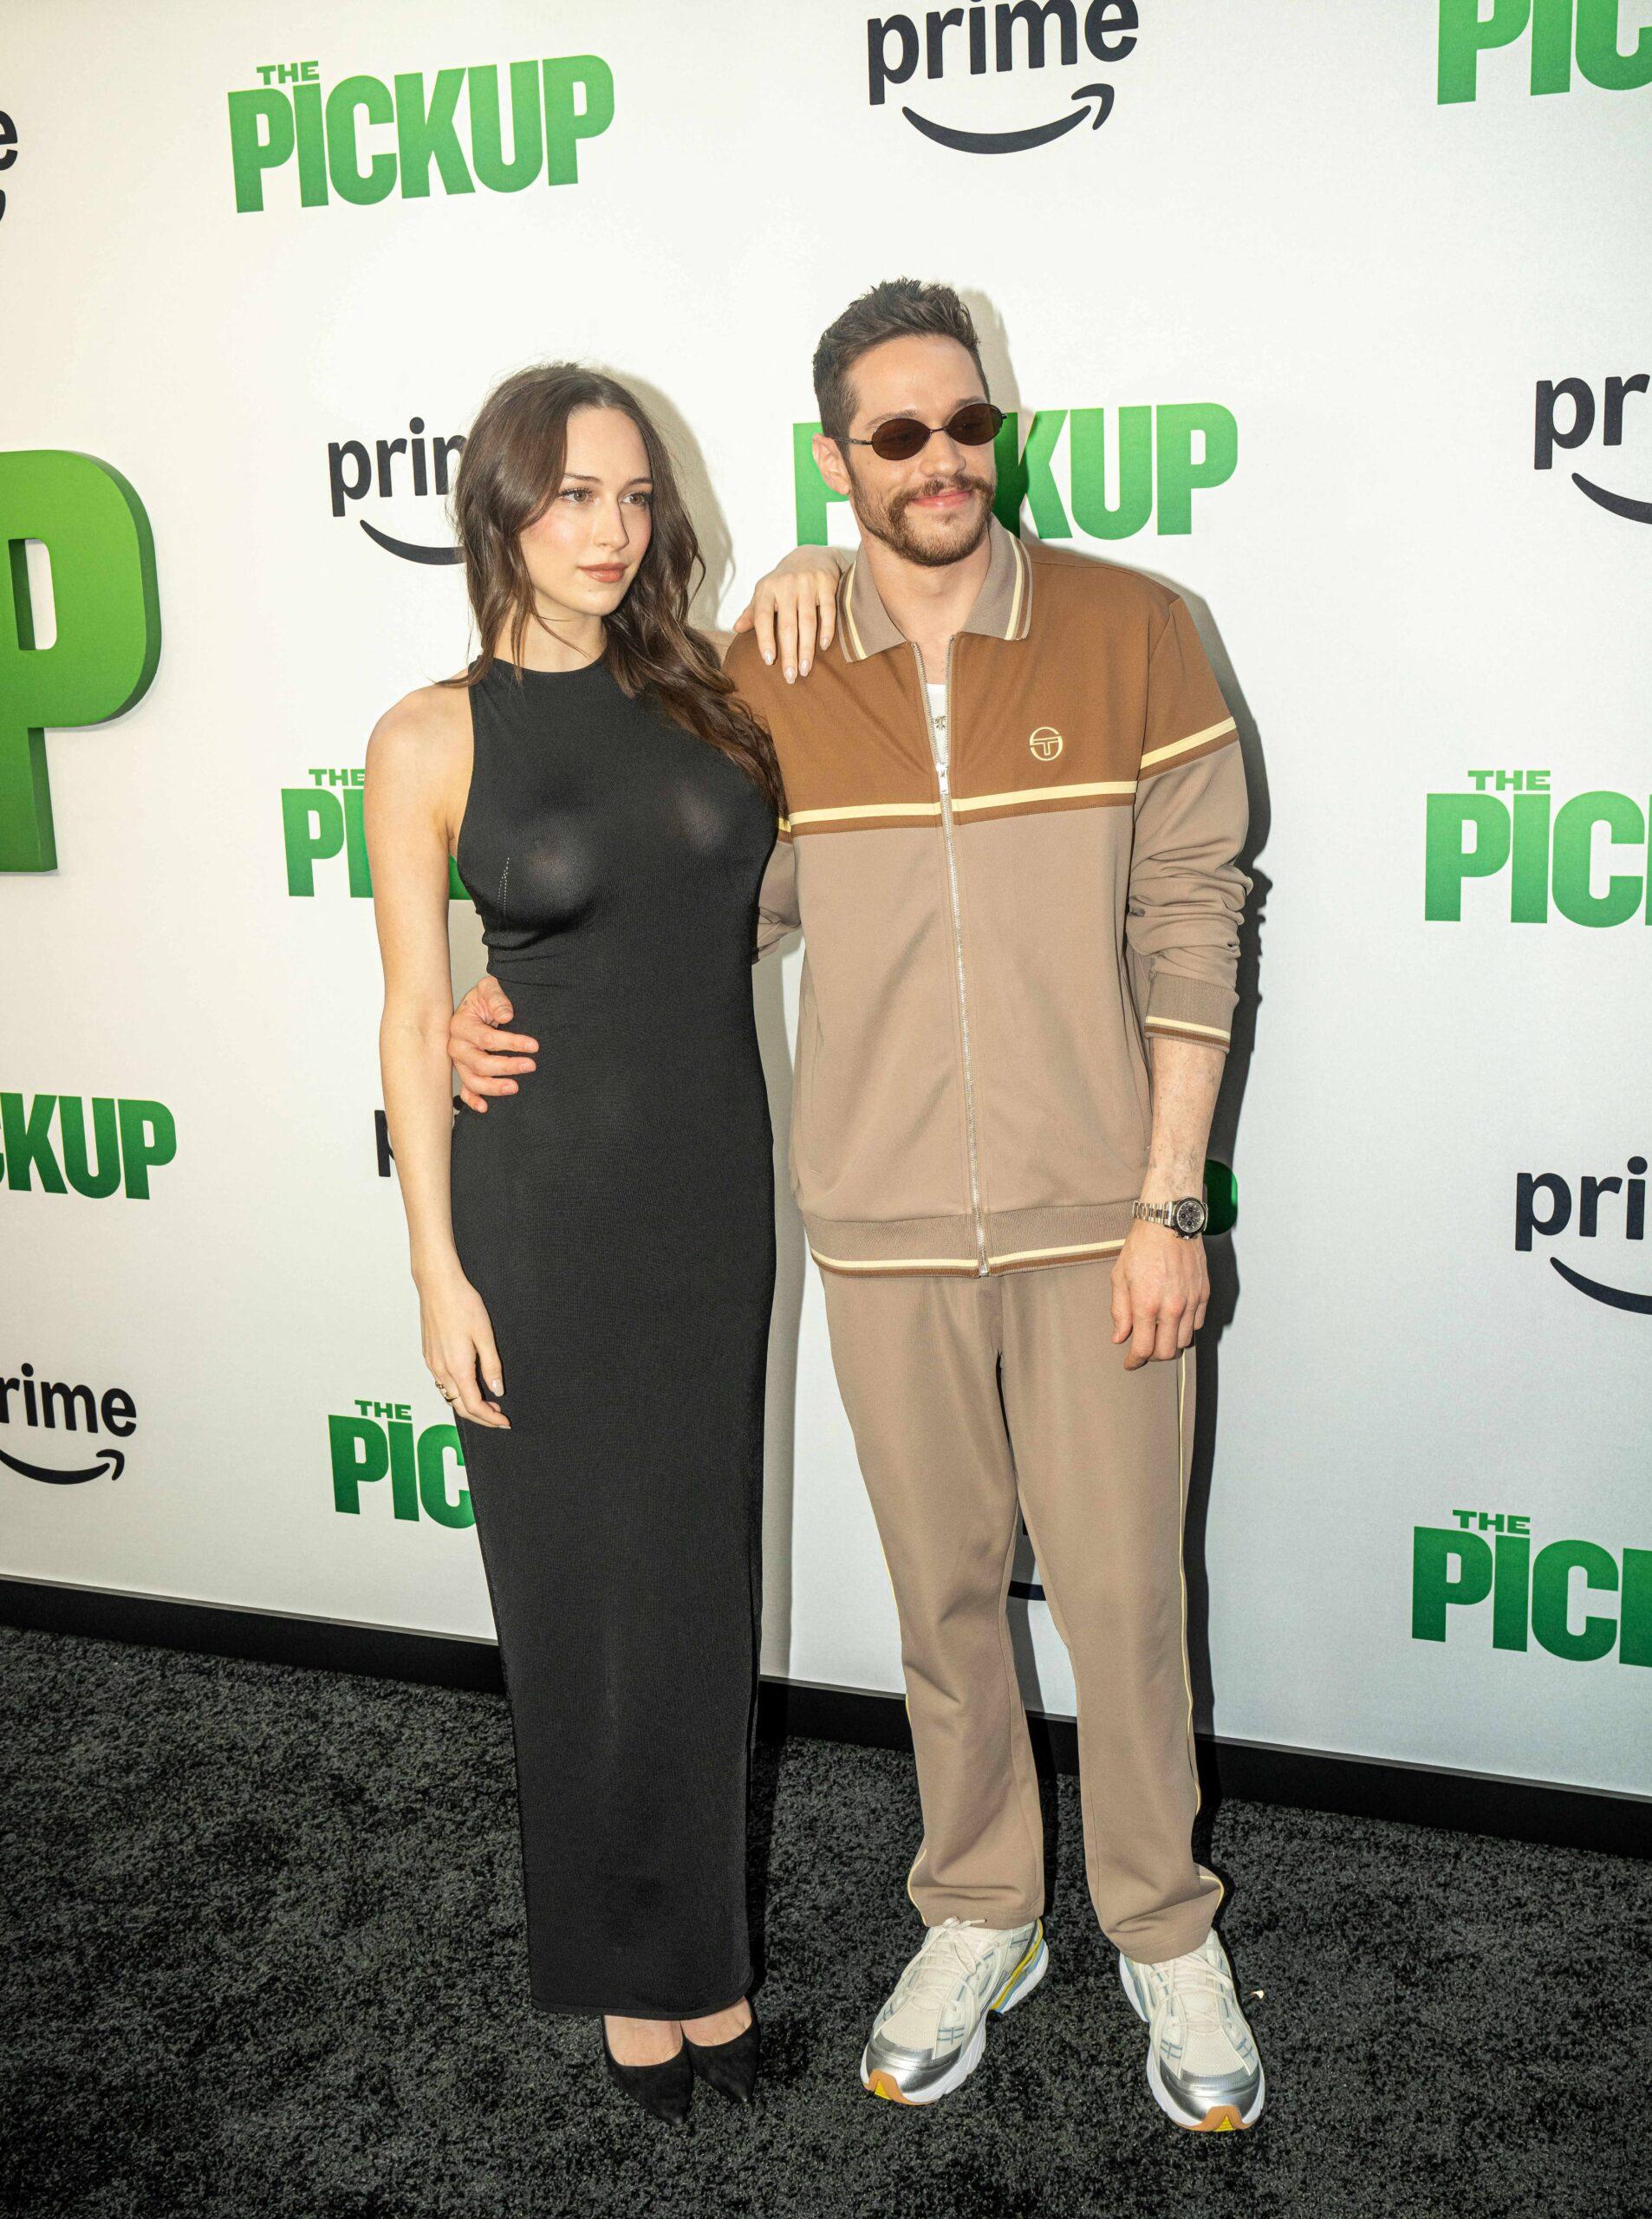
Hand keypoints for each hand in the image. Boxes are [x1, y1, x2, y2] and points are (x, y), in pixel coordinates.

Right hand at [418, 1264, 508, 1426]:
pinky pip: (441, 1383)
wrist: (437, 1285)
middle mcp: (441, 1370)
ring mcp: (432, 1364)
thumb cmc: (463, 1305)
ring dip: (467, 1404)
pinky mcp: (428, 1355)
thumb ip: (491, 1366)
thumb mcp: (485, 1335)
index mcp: (457, 1368)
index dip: (490, 1419)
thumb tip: (497, 1390)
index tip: (504, 1422)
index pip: (473, 1406)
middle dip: (480, 1416)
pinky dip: (456, 1391)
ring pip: (448, 1396)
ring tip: (488, 1401)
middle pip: (459, 1406)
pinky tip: (469, 1383)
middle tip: (499, 1416)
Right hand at [449, 977, 537, 1112]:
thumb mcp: (490, 988)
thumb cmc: (484, 998)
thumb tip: (506, 1015)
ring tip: (515, 1088)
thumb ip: (497, 998)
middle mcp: (456, 1046)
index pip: (487, 1038)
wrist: (477, 1006)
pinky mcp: (464, 1071)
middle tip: (530, 1066)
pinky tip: (486, 1107)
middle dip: (507, 1066)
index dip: (511, 1043)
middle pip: (479, 1063)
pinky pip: (465, 1090)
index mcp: (460, 1025)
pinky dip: (473, 1101)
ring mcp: (459, 1062)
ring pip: (472, 1081)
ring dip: (493, 1087)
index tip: (533, 1045)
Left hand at [730, 547, 844, 681]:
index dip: (765, 640)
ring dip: (807, 649)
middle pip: (787, 625)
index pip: (762, 617)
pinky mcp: (826, 584)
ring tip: (805, 669)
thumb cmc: (784, 579)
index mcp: (767, 588)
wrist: (812, 553)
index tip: (769, 661)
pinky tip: (824, 647)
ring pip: (807, 622)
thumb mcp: (765, 590)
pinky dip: (827, 630)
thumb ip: (753, 611)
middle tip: (790, 677)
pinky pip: (827, 611)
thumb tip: (736, 628)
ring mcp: (807, 584)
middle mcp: (786, 585)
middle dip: (788, 653)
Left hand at [1110, 1222, 1208, 1369]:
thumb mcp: (1120, 1277)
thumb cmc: (1141, 1246)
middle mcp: (1172, 1308)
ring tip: (1159, 1335)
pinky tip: (1174, 1321)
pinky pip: (1197, 1324)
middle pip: (1166, 1352)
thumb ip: (1120, 1311)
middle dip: (1152, 1356)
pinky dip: (1185, 1329)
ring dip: (1170, 1344)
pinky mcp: (1204, 1294)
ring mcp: (1191, 1302)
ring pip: (1184, 1341)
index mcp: (1147, 1305)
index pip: (1143, 1349)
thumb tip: (1120, 1336)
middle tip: (1143, 1350)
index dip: (1134, 1361)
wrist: (1169, 1222)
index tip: (1130, 1363)